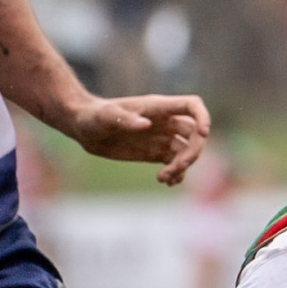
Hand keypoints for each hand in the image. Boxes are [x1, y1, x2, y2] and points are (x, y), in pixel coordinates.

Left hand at [69, 93, 211, 184]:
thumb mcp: (105, 117)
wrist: (82, 128)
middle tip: (176, 168)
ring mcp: (161, 137)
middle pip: (195, 133)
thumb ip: (124, 119)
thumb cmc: (92, 116)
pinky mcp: (155, 152)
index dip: (204, 118)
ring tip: (163, 178)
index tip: (203, 134)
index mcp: (158, 107)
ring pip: (186, 151)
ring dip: (182, 167)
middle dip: (193, 152)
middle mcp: (165, 121)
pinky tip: (165, 181)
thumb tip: (146, 125)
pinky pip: (175, 162)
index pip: (192, 106)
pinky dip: (176, 173)